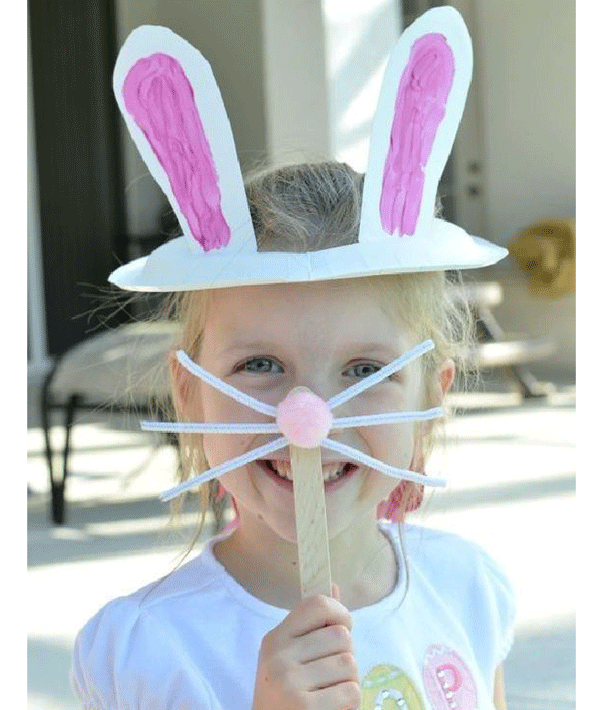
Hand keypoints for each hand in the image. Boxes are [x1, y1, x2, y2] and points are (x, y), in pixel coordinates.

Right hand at [252, 585, 360, 709]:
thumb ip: (312, 625)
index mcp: (275, 638)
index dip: (340, 613)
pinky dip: (349, 704)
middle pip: (342, 636)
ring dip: (348, 682)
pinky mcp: (304, 707)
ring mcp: (289, 682)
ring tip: (329, 694)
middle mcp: (278, 656)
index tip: (343, 628)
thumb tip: (333, 587)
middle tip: (330, 676)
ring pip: (350, 664)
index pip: (318, 603)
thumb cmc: (286, 695)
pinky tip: (330, 708)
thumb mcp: (289, 657)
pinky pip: (351, 692)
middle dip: (346, 656)